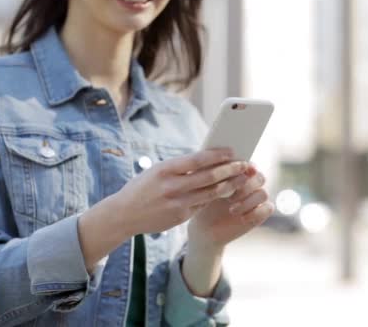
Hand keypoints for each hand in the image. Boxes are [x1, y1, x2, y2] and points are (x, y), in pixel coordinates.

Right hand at [111, 148, 251, 236]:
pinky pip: (203, 205)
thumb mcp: (156, 172)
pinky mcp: (180, 217)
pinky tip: (225, 191)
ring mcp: (177, 203)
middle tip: (244, 165)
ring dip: (229, 185)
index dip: (218, 155)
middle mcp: (172, 187)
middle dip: (230, 170)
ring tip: (241, 179)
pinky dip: (215, 197)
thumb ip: (179, 167)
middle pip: (209, 177)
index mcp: (165, 170)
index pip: (197, 160)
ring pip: (211, 193)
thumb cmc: (142, 188)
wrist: (123, 215)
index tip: (232, 151)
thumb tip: (207, 159)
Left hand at [188, 164, 274, 250]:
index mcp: (238, 173)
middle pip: (260, 178)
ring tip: (232, 209)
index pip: (250, 165)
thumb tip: (215, 157)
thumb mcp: (203, 185)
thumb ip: (211, 171)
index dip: (246, 169)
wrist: (204, 228)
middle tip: (229, 198)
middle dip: (246, 187)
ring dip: (248, 201)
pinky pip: (268, 208)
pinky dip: (256, 212)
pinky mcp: (259, 214)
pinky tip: (241, 218)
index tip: (235, 176)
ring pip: (263, 193)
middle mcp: (250, 185)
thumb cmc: (203, 203)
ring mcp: (255, 200)